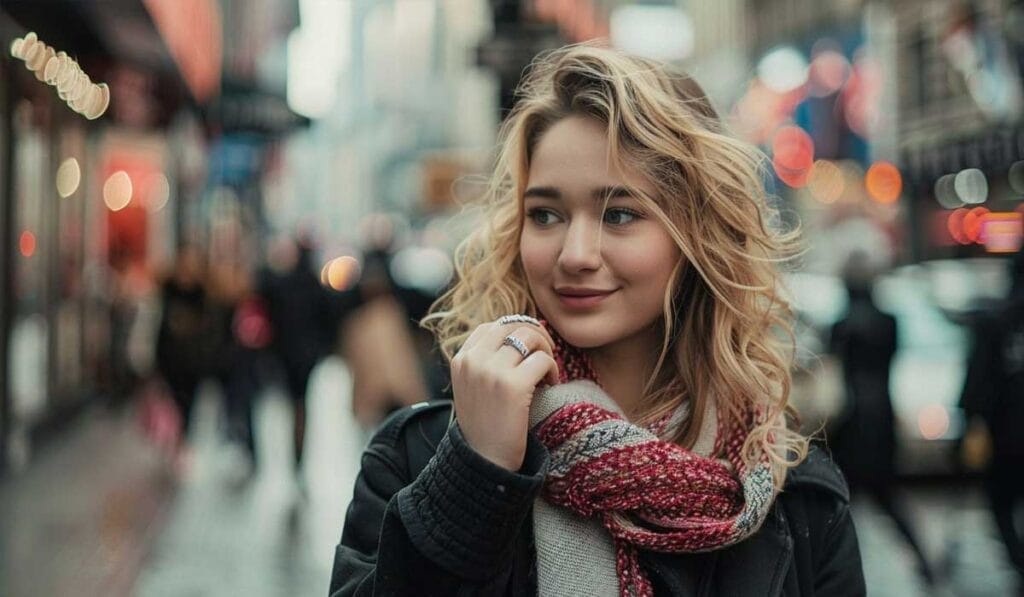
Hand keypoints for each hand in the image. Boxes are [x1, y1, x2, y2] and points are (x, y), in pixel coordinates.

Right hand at [451, 318, 559, 470]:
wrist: (484, 461)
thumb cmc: (484, 426)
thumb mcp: (472, 387)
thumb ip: (484, 362)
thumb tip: (518, 333)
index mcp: (461, 360)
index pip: (491, 327)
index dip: (515, 330)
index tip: (529, 346)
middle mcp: (474, 361)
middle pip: (512, 325)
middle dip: (535, 334)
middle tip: (546, 352)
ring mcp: (492, 371)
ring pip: (529, 337)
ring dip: (546, 349)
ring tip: (548, 370)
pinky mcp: (512, 386)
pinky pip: (543, 360)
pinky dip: (553, 369)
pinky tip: (551, 384)